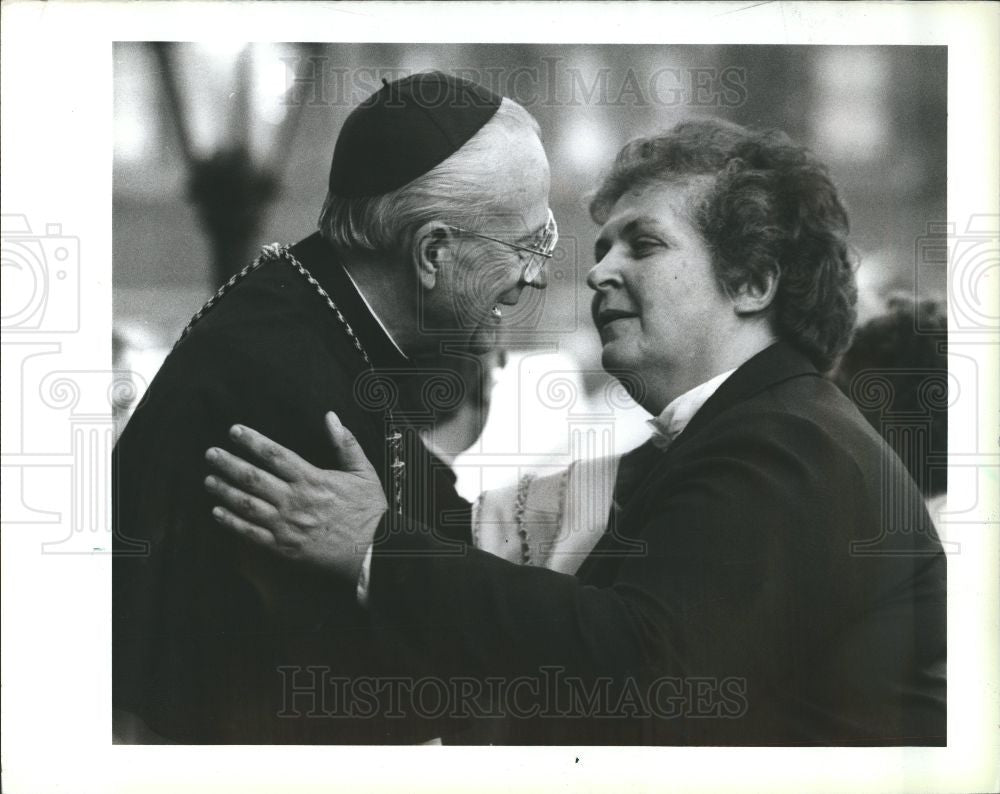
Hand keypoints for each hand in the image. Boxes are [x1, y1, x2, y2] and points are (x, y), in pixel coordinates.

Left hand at [204, 411, 386, 581]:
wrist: (374, 552)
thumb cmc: (370, 511)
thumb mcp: (364, 472)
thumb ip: (346, 444)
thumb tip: (331, 417)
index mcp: (313, 478)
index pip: (275, 454)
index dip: (252, 441)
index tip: (234, 431)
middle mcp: (295, 500)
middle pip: (253, 477)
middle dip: (228, 463)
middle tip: (211, 454)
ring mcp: (286, 525)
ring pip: (246, 504)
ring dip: (224, 490)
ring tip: (209, 480)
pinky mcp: (283, 547)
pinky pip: (250, 533)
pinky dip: (231, 522)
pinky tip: (217, 512)